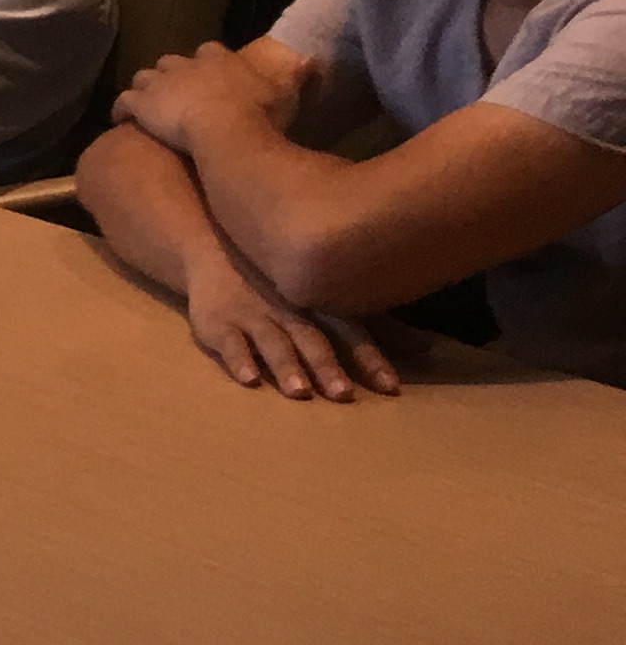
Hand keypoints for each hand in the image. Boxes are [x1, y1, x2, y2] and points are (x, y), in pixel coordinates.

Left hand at [114, 43, 288, 161]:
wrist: (224, 126)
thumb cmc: (259, 111)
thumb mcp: (284, 90)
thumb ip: (297, 73)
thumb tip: (313, 60)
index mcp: (217, 57)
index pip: (209, 52)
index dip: (207, 64)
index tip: (210, 75)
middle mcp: (184, 64)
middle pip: (172, 62)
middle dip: (172, 75)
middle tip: (176, 94)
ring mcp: (158, 82)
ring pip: (144, 78)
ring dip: (146, 90)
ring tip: (149, 105)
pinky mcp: (140, 103)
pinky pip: (124, 103)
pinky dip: (122, 110)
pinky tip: (121, 119)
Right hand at [182, 249, 400, 400]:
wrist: (215, 249)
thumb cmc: (282, 283)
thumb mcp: (329, 299)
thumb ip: (377, 327)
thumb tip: (430, 350)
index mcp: (318, 305)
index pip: (350, 333)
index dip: (369, 358)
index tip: (390, 386)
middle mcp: (289, 310)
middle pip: (312, 339)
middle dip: (327, 366)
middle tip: (343, 395)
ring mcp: (252, 315)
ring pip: (273, 342)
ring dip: (287, 366)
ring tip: (300, 392)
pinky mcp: (218, 322)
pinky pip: (228, 343)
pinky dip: (239, 360)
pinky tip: (249, 378)